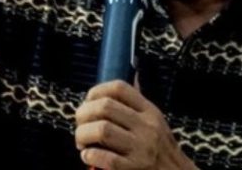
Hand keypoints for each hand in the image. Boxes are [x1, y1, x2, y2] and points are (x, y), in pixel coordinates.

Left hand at [75, 80, 197, 169]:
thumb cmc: (161, 150)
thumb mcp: (155, 121)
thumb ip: (136, 104)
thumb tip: (125, 79)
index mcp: (150, 111)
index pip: (119, 88)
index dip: (96, 91)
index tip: (88, 102)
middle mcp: (147, 127)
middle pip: (105, 107)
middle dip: (83, 114)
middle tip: (79, 124)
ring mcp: (142, 148)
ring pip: (102, 130)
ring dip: (83, 134)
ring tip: (81, 142)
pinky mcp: (136, 169)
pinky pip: (105, 157)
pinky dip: (90, 155)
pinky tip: (88, 156)